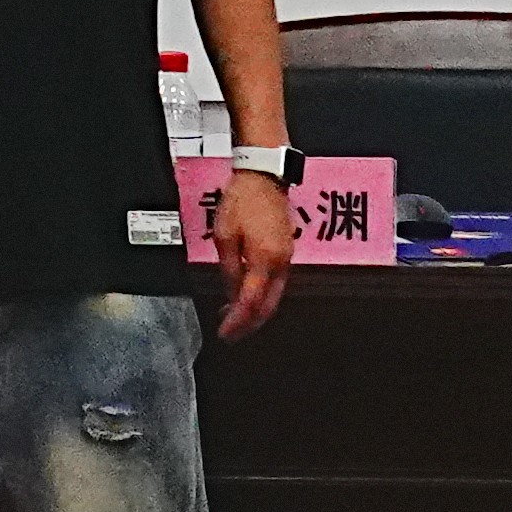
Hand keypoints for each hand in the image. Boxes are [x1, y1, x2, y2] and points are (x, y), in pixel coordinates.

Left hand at [211, 162, 299, 339]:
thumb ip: (229, 268)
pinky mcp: (286, 252)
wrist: (263, 177)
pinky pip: (276, 283)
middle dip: (250, 323)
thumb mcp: (224, 235)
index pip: (251, 301)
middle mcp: (282, 263)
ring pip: (274, 296)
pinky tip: (246, 297)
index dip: (238, 320)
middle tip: (232, 334)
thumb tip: (231, 295)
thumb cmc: (241, 201)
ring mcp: (287, 257)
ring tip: (234, 318)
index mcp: (265, 259)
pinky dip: (262, 295)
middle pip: (269, 305)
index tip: (225, 333)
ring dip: (255, 310)